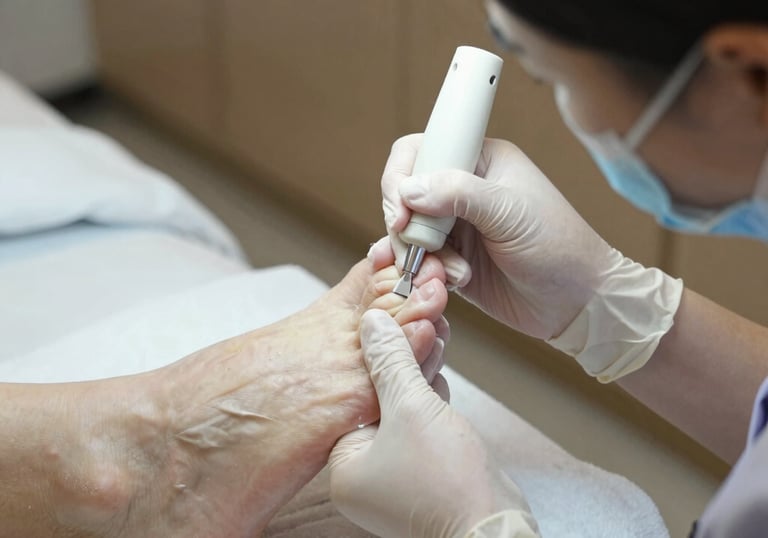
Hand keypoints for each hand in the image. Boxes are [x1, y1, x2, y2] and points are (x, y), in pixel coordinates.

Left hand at [329, 309, 535, 537]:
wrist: (495, 531)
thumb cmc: (447, 482)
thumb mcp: (412, 407)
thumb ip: (391, 362)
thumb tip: (372, 322)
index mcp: (345, 468)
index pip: (357, 397)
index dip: (380, 358)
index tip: (397, 323)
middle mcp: (366, 475)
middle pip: (381, 402)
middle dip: (405, 364)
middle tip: (422, 326)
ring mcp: (397, 476)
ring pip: (404, 412)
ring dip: (421, 377)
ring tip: (435, 337)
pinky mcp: (425, 474)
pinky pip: (421, 428)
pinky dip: (431, 402)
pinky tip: (439, 376)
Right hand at [382, 134, 617, 339]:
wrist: (576, 302)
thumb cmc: (558, 247)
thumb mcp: (509, 212)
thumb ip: (458, 193)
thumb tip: (408, 188)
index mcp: (480, 160)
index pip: (421, 150)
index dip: (401, 177)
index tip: (401, 211)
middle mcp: (462, 190)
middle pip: (404, 194)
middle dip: (406, 224)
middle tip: (420, 246)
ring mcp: (455, 226)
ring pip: (406, 232)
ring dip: (420, 254)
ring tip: (453, 271)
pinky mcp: (452, 259)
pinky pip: (418, 261)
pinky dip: (427, 272)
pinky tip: (455, 281)